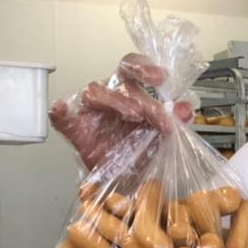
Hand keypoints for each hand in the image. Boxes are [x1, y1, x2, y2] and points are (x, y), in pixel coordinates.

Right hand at [49, 53, 192, 170]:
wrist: (128, 181)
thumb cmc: (141, 151)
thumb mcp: (162, 136)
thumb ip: (174, 121)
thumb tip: (187, 109)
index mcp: (129, 92)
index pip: (133, 66)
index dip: (145, 66)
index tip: (162, 77)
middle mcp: (109, 95)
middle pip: (119, 81)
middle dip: (144, 99)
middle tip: (160, 119)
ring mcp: (89, 111)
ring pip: (95, 92)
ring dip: (115, 101)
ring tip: (133, 116)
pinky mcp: (75, 130)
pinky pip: (63, 118)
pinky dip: (61, 112)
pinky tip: (61, 110)